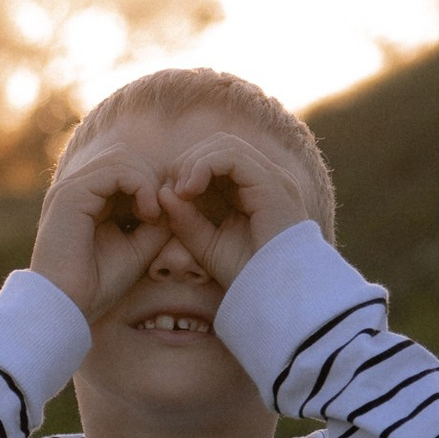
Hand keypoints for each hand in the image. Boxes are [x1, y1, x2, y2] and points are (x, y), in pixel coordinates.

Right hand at [31, 147, 180, 322]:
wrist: (67, 306)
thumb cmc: (97, 285)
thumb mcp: (138, 248)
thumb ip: (157, 222)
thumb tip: (178, 198)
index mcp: (88, 201)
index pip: (126, 172)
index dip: (154, 186)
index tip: (168, 216)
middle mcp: (78, 189)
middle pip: (126, 159)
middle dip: (153, 179)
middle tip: (164, 212)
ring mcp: (72, 188)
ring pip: (122, 159)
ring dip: (148, 182)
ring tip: (154, 214)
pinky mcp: (71, 193)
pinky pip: (116, 170)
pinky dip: (141, 185)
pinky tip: (148, 213)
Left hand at [154, 136, 309, 288]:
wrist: (275, 293)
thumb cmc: (246, 273)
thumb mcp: (206, 244)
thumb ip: (185, 219)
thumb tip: (163, 191)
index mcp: (253, 190)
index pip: (217, 158)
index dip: (188, 169)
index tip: (169, 196)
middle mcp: (266, 178)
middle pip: (219, 144)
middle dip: (188, 162)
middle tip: (172, 191)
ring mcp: (272, 178)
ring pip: (225, 145)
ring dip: (194, 163)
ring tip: (182, 191)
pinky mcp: (271, 184)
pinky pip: (232, 156)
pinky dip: (204, 166)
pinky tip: (190, 190)